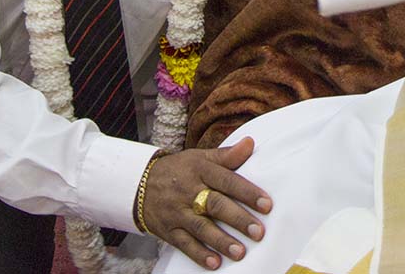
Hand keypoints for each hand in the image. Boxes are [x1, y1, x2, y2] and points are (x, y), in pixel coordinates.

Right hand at [143, 138, 271, 269]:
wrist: (138, 183)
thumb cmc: (178, 170)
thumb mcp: (199, 157)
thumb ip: (226, 155)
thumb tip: (250, 143)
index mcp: (200, 170)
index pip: (227, 180)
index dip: (247, 192)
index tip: (267, 204)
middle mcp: (189, 190)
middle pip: (216, 205)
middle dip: (238, 219)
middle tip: (259, 232)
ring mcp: (178, 212)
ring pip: (201, 227)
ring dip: (221, 241)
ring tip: (240, 252)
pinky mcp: (168, 230)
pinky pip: (184, 244)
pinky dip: (199, 254)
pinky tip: (215, 263)